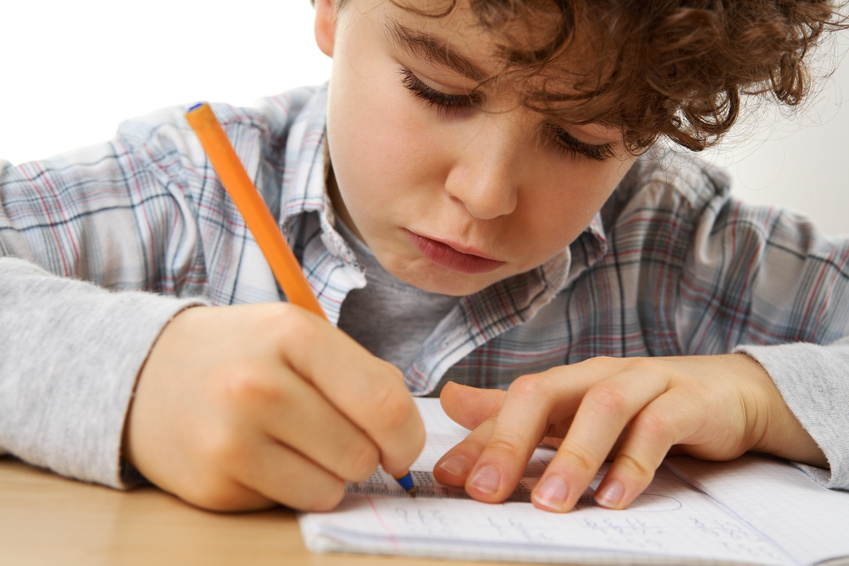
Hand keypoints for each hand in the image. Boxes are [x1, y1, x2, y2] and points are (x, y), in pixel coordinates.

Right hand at [122, 303, 423, 511]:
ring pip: (331, 489)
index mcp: (293, 335)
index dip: (408, 437)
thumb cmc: (241, 354)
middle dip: (363, 455)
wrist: (145, 373)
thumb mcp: (299, 335)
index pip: (385, 404)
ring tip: (295, 445)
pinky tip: (262, 459)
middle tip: (333, 436)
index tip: (400, 446)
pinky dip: (291, 489)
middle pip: (361, 454)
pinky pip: (292, 506)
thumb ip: (360, 374)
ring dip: (328, 476)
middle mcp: (259, 386)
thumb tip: (407, 434)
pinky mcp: (213, 484)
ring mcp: (231, 438)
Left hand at [433, 354, 824, 511]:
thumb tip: (449, 399)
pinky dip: (635, 461)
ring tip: (549, 504)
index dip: (478, 441)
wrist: (730, 395)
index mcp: (568, 383)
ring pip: (602, 408)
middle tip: (486, 491)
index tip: (447, 478)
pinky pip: (658, 427)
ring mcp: (645, 383)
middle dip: (510, 441)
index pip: (511, 406)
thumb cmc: (643, 408)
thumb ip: (516, 414)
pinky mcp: (688, 401)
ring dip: (573, 457)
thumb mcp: (575, 415)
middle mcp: (598, 376)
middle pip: (544, 394)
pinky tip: (615, 497)